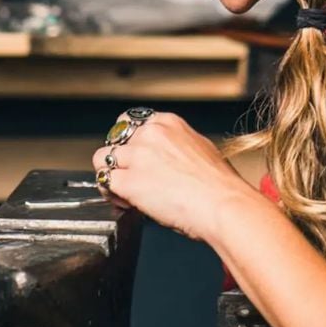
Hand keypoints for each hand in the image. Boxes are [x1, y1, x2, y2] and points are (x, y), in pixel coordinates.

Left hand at [92, 111, 257, 241]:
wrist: (224, 204)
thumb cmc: (221, 185)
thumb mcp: (202, 149)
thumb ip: (179, 146)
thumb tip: (170, 158)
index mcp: (169, 123)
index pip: (131, 122)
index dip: (130, 143)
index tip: (135, 158)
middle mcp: (151, 134)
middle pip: (114, 138)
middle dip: (119, 157)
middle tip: (129, 176)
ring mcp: (138, 157)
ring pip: (101, 158)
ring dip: (110, 174)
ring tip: (123, 191)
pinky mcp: (130, 181)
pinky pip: (105, 183)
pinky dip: (111, 194)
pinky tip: (126, 202)